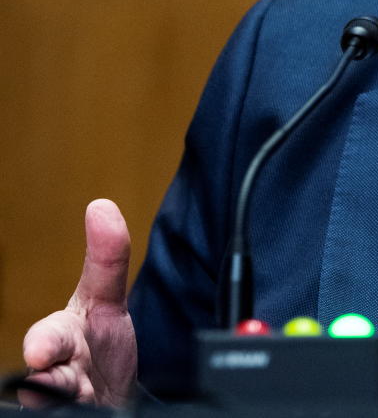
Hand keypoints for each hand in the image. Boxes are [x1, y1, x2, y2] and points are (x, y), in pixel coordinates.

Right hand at [22, 199, 137, 407]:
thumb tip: (101, 205)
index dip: (44, 344)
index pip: (49, 339)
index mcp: (62, 340)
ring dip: (66, 400)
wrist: (110, 395)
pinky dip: (89, 412)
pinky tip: (100, 409)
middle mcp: (60, 374)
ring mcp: (73, 400)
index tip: (42, 351)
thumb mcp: (106, 302)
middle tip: (46, 375)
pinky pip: (85, 417)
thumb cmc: (98, 347)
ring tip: (78, 397)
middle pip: (47, 381)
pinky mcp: (88, 416)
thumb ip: (107, 261)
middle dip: (46, 382)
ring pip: (62, 403)